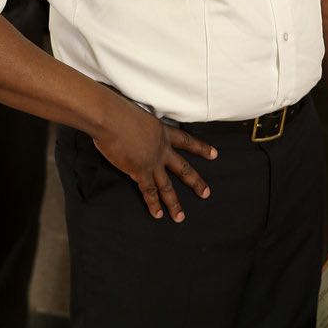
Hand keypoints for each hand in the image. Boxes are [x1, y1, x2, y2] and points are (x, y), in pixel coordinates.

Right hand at [92, 94, 216, 222]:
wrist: (112, 118)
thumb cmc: (118, 110)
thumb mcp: (137, 114)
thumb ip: (139, 125)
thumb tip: (130, 126)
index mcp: (162, 131)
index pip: (186, 140)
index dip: (200, 148)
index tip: (214, 154)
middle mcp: (161, 148)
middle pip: (183, 168)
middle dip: (195, 182)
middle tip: (206, 193)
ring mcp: (152, 162)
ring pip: (167, 186)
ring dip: (174, 203)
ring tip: (180, 217)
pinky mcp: (139, 171)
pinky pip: (148, 191)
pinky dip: (152, 204)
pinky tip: (157, 215)